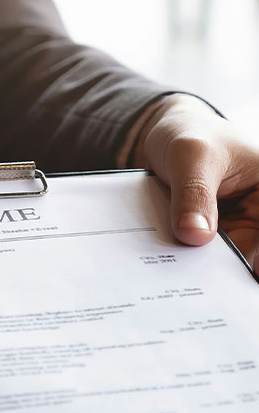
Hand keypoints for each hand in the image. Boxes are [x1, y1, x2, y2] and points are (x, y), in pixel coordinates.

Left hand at [135, 95, 258, 269]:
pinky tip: (162, 263)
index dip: (256, 254)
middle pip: (247, 251)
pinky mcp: (208, 234)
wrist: (165, 133)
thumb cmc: (188, 133)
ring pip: (219, 258)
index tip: (245, 272)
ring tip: (173, 272)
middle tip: (192, 280)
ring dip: (197, 264)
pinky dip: (182, 256)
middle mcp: (256, 211)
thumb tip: (195, 235)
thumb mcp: (190, 155)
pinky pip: (197, 254)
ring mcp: (233, 225)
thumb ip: (193, 192)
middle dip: (220, 266)